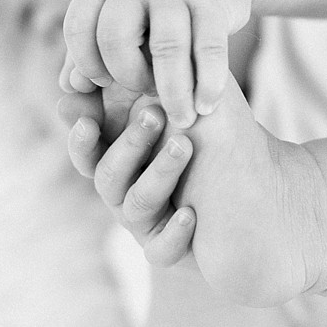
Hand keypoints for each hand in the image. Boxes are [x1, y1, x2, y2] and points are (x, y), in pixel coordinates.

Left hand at [59, 0, 255, 128]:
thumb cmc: (160, 1)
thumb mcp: (121, 14)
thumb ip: (91, 48)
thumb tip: (70, 87)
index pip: (78, 26)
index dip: (86, 62)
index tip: (103, 83)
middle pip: (116, 37)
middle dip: (127, 77)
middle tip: (145, 95)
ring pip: (166, 47)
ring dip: (173, 92)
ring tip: (182, 120)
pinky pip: (208, 48)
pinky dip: (207, 83)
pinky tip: (206, 106)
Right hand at [59, 87, 195, 266]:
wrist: (248, 192)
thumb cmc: (201, 135)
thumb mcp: (166, 104)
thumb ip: (128, 86)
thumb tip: (78, 77)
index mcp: (116, 158)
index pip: (86, 151)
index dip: (82, 140)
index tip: (88, 120)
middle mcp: (124, 192)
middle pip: (109, 175)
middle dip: (130, 144)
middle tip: (155, 114)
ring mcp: (146, 222)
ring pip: (137, 205)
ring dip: (158, 173)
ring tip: (184, 146)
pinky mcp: (169, 249)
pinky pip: (160, 250)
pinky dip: (173, 233)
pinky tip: (190, 213)